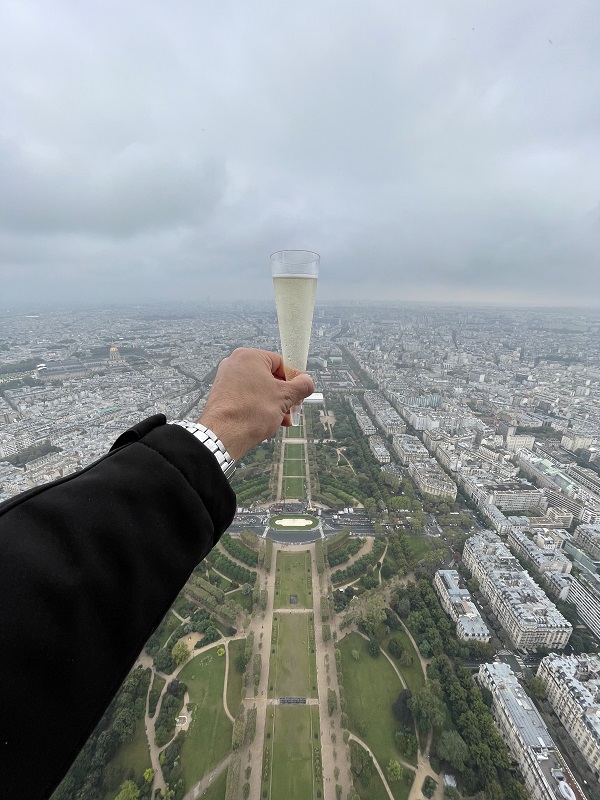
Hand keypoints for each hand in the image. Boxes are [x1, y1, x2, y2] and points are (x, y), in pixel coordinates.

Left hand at [199, 348, 313, 460]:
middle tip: (293, 406)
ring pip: (258, 388)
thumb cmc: (250, 412)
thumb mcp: (284, 397)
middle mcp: (235, 363)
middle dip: (284, 394)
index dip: (293, 378)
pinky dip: (259, 406)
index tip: (299, 391)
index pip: (280, 362)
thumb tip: (307, 382)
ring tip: (283, 418)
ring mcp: (226, 379)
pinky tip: (270, 421)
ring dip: (274, 403)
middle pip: (269, 376)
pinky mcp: (222, 394)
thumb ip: (301, 386)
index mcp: (250, 356)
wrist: (224, 435)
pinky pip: (246, 396)